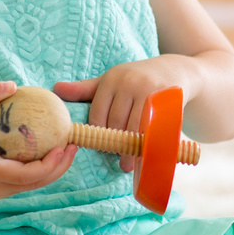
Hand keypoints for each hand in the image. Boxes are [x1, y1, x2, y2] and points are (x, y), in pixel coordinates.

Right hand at [0, 81, 77, 198]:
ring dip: (56, 170)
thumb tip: (12, 85)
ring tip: (71, 148)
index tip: (62, 148)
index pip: (21, 174)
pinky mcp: (4, 190)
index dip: (45, 166)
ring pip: (34, 185)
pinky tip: (59, 150)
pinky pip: (30, 182)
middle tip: (73, 146)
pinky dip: (46, 169)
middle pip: (32, 183)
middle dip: (58, 169)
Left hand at [55, 60, 190, 173]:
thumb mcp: (112, 80)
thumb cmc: (137, 78)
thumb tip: (56, 89)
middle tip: (117, 162)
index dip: (98, 135)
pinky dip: (149, 143)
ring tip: (128, 165)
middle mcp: (128, 82)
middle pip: (116, 123)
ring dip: (131, 149)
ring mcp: (149, 90)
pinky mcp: (167, 98)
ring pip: (135, 127)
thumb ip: (85, 89)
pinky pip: (155, 127)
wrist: (177, 69)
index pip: (98, 114)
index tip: (101, 149)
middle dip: (115, 145)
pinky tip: (147, 154)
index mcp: (111, 79)